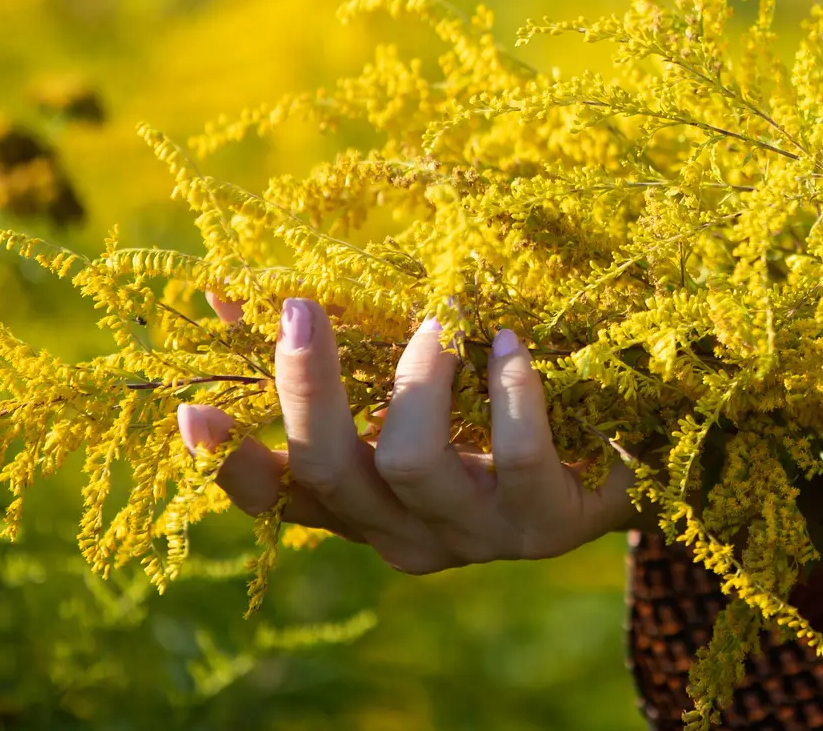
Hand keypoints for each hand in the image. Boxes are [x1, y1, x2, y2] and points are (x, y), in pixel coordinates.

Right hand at [177, 296, 635, 572]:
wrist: (632, 453)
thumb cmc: (504, 404)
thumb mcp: (414, 376)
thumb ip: (341, 346)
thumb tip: (235, 288)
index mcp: (365, 501)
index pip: (276, 497)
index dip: (228, 459)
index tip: (190, 405)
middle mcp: (407, 530)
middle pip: (329, 472)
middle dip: (307, 387)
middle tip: (303, 306)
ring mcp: (478, 534)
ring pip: (411, 463)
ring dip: (419, 377)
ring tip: (443, 319)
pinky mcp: (549, 524)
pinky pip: (518, 458)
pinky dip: (509, 391)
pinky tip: (511, 345)